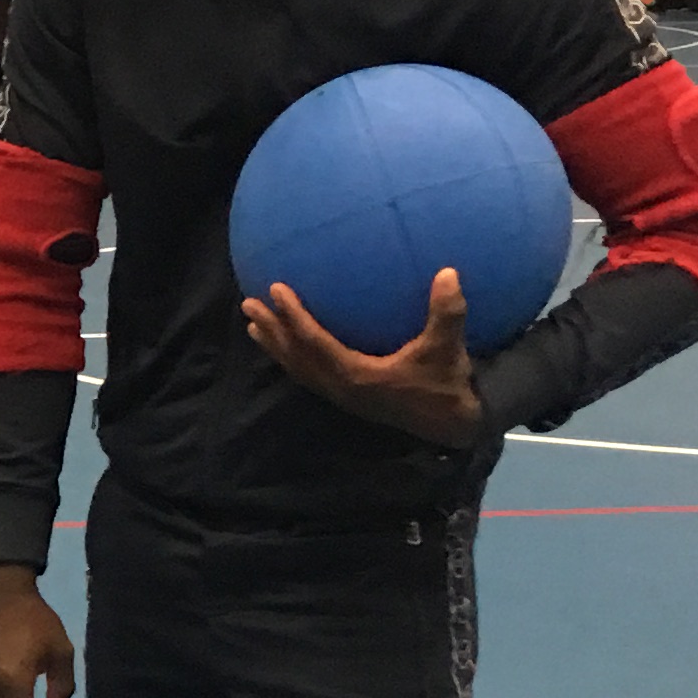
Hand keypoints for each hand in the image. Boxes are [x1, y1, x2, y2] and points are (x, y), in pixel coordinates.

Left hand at [244, 272, 485, 446]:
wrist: (448, 426)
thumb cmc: (446, 384)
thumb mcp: (449, 348)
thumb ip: (448, 313)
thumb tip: (449, 272)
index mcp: (357, 376)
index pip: (314, 342)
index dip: (294, 317)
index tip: (275, 290)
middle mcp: (341, 388)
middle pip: (295, 357)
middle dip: (271, 330)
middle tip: (248, 303)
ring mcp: (341, 395)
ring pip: (298, 369)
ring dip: (275, 345)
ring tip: (253, 323)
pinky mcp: (346, 397)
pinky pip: (308, 376)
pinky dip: (291, 358)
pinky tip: (286, 344)